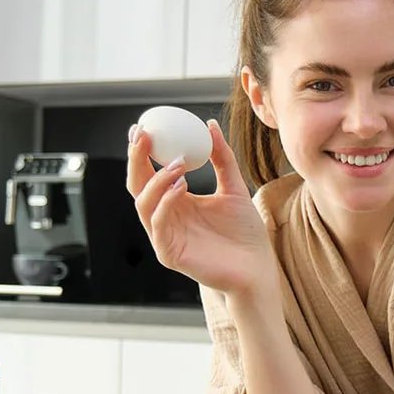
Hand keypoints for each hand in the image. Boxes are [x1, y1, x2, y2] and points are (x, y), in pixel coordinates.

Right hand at [126, 119, 276, 296]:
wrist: (258, 268)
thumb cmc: (246, 234)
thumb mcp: (235, 188)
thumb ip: (222, 158)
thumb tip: (211, 125)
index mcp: (176, 202)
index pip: (149, 173)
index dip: (141, 151)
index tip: (144, 126)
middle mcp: (166, 218)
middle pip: (137, 186)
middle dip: (135, 159)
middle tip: (144, 135)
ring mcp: (165, 237)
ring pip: (142, 204)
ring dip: (156, 180)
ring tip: (178, 164)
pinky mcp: (170, 254)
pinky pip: (158, 226)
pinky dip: (165, 203)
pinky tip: (182, 186)